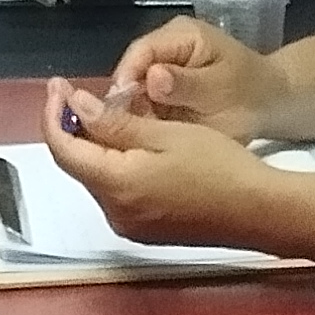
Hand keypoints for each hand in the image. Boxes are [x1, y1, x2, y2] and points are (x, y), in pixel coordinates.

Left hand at [42, 85, 279, 251]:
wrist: (261, 212)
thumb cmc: (218, 165)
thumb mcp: (167, 134)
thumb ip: (116, 122)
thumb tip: (75, 105)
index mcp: (116, 187)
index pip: (64, 150)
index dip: (54, 115)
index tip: (58, 84)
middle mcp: (114, 213)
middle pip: (79, 165)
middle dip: (75, 128)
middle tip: (79, 92)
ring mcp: (131, 226)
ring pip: (98, 178)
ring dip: (96, 146)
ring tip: (108, 112)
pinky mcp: (147, 230)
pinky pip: (118, 192)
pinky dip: (115, 165)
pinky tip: (132, 144)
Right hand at [101, 12, 285, 143]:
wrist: (271, 102)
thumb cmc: (250, 94)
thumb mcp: (221, 90)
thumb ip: (186, 85)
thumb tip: (152, 78)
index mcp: (182, 34)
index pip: (140, 53)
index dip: (125, 82)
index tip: (117, 115)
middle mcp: (167, 42)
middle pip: (132, 70)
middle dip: (127, 102)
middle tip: (126, 134)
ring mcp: (164, 62)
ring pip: (135, 87)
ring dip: (134, 112)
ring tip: (135, 138)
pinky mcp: (165, 84)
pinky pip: (145, 99)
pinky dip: (145, 117)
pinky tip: (147, 135)